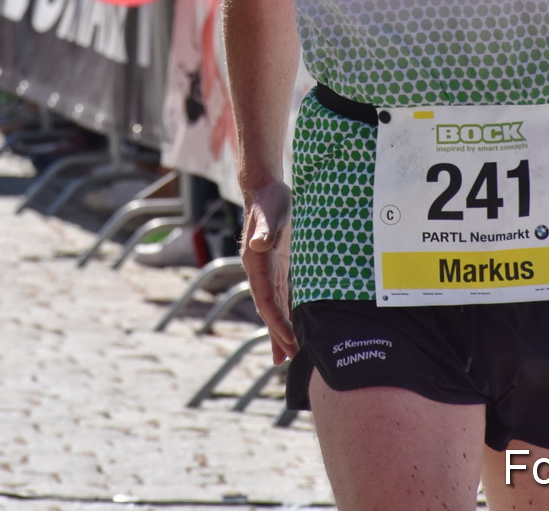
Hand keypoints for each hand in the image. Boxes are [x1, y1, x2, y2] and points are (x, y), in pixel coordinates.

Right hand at [240, 179, 296, 363]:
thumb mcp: (271, 213)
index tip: (290, 339)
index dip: (276, 321)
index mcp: (256, 262)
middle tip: (287, 360)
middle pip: (267, 309)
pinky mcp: (277, 266)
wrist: (263, 189)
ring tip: (286, 355)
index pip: (266, 299)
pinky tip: (292, 326)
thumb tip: (258, 245)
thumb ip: (266, 229)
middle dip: (277, 335)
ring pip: (273, 306)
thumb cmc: (270, 200)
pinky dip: (285, 313)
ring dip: (279, 330)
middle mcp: (258, 271)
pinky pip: (280, 296)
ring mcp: (267, 270)